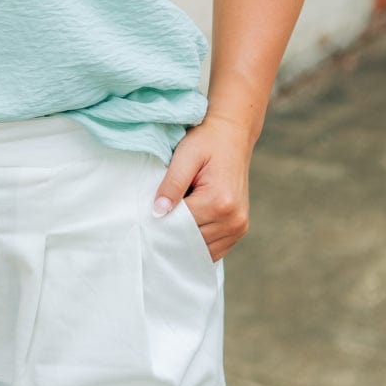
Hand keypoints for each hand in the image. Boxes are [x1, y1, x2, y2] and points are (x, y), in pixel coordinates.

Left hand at [152, 115, 251, 262]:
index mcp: (220, 201)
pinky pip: (214, 249)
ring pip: (202, 250)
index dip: (161, 223)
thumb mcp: (185, 156)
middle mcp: (233, 219)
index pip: (181, 226)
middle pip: (191, 241)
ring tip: (172, 220)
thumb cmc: (206, 142)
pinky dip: (197, 243)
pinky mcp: (239, 229)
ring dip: (185, 241)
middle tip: (155, 221)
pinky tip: (185, 227)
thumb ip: (171, 184)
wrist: (232, 135)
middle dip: (172, 233)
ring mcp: (239, 226)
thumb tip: (157, 213)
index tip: (145, 218)